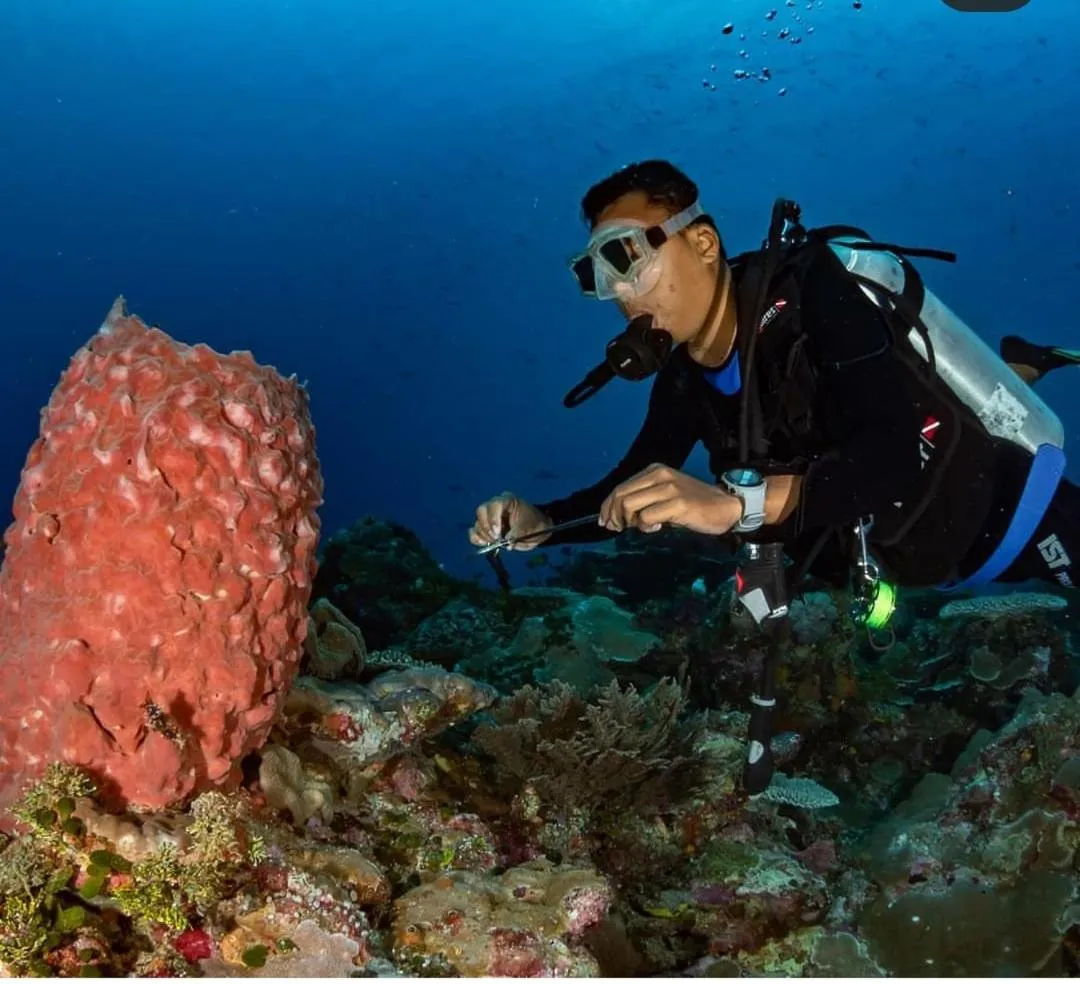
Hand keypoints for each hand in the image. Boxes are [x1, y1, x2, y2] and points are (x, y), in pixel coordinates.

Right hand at [469, 492, 552, 550]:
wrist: (536, 530)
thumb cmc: (534, 524)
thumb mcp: (529, 528)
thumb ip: (517, 534)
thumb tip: (506, 544)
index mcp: (508, 500)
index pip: (494, 504)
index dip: (493, 519)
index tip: (498, 534)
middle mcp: (495, 506)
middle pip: (481, 512)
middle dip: (487, 527)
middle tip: (496, 539)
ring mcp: (489, 517)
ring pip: (477, 523)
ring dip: (484, 535)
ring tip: (496, 542)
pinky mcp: (486, 528)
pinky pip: (474, 532)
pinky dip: (477, 539)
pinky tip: (486, 544)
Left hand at [599, 464, 743, 535]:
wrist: (726, 506)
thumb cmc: (694, 504)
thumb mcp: (665, 495)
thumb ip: (643, 500)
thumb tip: (616, 517)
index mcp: (654, 471)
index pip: (620, 487)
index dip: (607, 506)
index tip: (606, 521)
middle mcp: (659, 475)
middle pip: (620, 495)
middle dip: (613, 515)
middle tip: (616, 529)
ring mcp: (668, 488)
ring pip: (629, 505)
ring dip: (627, 521)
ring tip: (639, 527)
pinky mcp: (678, 503)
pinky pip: (647, 517)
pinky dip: (645, 527)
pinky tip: (655, 528)